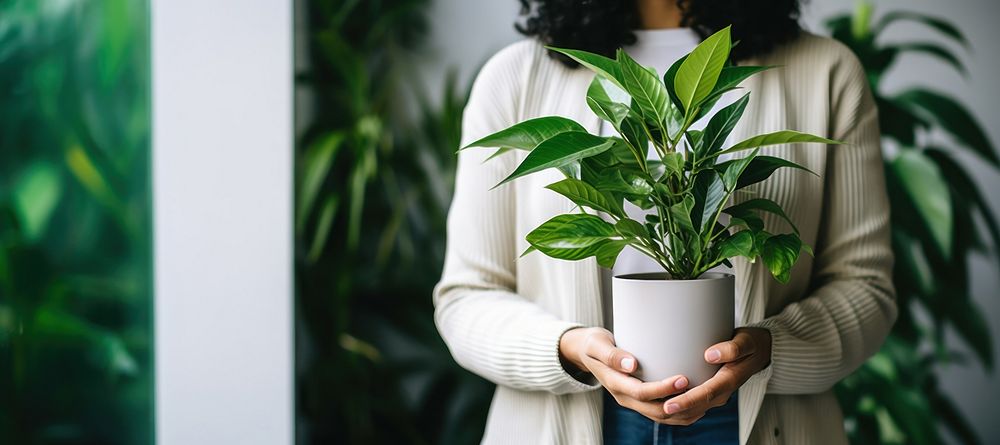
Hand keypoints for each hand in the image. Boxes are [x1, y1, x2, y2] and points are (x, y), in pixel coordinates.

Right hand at [559, 327, 688, 422]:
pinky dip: (679, 412)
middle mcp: (624, 397)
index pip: (642, 393)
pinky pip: (660, 412)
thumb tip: (632, 364)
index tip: (683, 378)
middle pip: (655, 410)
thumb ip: (612, 355)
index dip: (664, 388)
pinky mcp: (639, 400)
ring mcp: (631, 401)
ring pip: (661, 416)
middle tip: (701, 389)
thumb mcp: (597, 344)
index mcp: (615, 384)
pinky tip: (695, 403)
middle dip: (679, 403)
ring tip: (703, 400)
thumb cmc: (594, 343)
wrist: (585, 353)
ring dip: (682, 412)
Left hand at [660, 327, 771, 424]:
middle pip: (697, 406)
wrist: (757, 353)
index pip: (706, 394)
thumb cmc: (749, 345)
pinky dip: (680, 407)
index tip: (669, 404)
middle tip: (654, 409)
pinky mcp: (710, 393)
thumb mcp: (746, 341)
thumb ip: (732, 348)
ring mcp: (716, 395)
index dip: (687, 400)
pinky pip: (694, 405)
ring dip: (676, 412)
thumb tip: (710, 355)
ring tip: (653, 408)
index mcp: (730, 380)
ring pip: (694, 410)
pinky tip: (662, 402)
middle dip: (676, 409)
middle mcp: (722, 392)